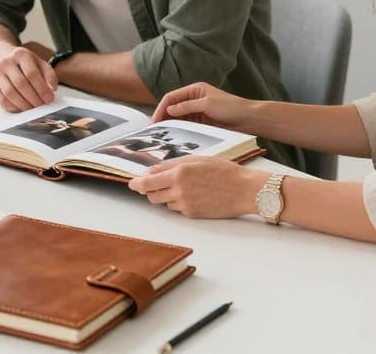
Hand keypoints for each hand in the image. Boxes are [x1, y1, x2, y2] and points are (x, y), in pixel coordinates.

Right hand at [0, 45, 56, 111]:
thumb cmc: (22, 63)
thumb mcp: (38, 62)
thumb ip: (48, 74)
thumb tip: (52, 89)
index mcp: (21, 54)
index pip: (32, 73)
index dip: (42, 89)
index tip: (49, 98)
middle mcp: (6, 62)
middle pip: (21, 84)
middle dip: (34, 98)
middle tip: (42, 105)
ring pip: (10, 93)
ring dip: (24, 104)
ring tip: (33, 107)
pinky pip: (2, 100)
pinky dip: (13, 107)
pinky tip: (22, 108)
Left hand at [128, 157, 264, 218]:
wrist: (243, 190)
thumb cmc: (223, 170)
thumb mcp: (196, 159)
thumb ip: (171, 164)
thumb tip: (150, 170)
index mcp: (178, 173)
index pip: (147, 182)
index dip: (137, 183)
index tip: (132, 183)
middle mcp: (179, 190)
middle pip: (152, 195)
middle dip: (151, 189)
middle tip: (158, 182)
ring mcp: (185, 205)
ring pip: (164, 202)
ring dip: (166, 195)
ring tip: (184, 186)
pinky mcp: (192, 215)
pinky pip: (177, 209)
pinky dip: (179, 202)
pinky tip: (193, 194)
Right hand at [152, 82, 255, 130]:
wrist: (249, 119)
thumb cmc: (231, 107)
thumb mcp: (207, 104)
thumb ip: (187, 106)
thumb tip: (169, 110)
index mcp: (194, 90)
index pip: (171, 97)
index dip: (161, 108)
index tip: (155, 120)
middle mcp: (194, 99)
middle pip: (173, 107)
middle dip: (163, 117)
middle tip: (155, 130)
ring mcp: (197, 111)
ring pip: (178, 117)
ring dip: (170, 124)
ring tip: (162, 135)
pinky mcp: (202, 122)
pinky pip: (186, 125)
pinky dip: (179, 130)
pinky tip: (174, 137)